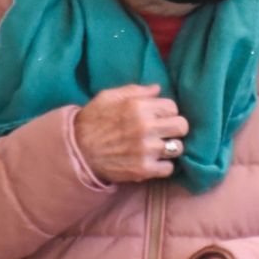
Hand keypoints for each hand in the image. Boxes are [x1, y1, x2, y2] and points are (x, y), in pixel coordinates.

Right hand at [74, 84, 188, 183]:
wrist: (77, 150)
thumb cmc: (92, 120)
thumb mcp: (109, 97)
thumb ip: (135, 90)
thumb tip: (158, 89)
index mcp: (139, 107)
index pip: (172, 106)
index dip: (166, 111)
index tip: (159, 116)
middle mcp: (146, 127)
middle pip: (182, 126)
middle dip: (175, 128)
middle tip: (165, 131)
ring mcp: (146, 150)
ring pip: (178, 147)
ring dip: (170, 147)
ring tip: (159, 147)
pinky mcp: (143, 169)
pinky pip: (168, 168)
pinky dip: (163, 166)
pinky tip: (153, 161)